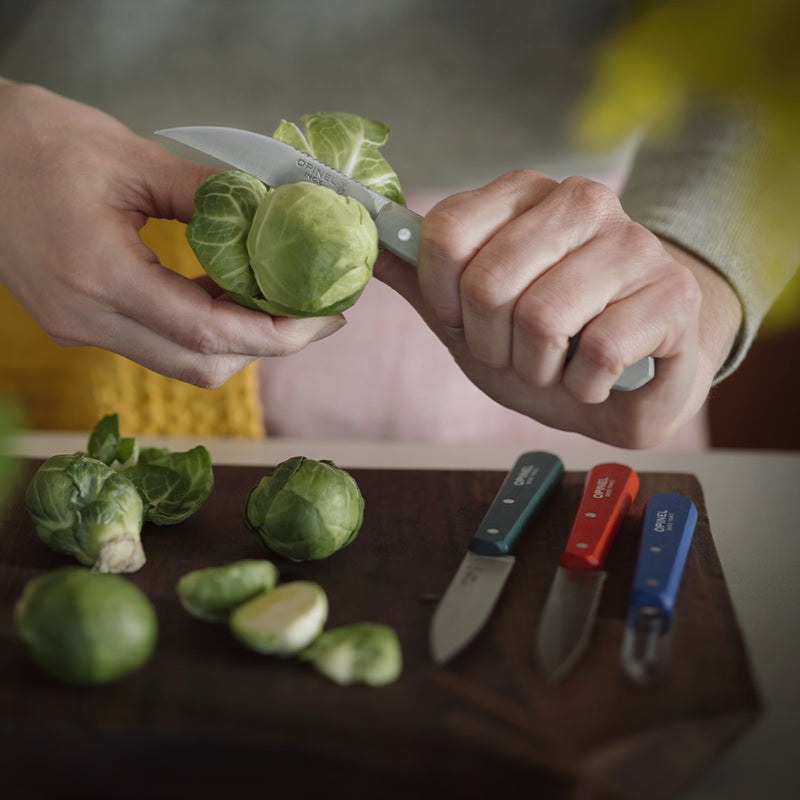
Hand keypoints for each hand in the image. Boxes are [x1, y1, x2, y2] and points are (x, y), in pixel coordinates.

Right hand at [0, 81, 344, 386]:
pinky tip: (223, 292)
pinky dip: (198, 327)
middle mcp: (86, 319)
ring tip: (273, 298)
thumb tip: (274, 209)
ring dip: (234, 339)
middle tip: (309, 312)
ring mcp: (79, 328)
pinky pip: (155, 344)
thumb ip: (206, 192)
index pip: (208, 334)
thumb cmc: (32, 141)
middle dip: (264, 346)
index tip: (323, 319)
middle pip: (199, 366)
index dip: (277, 334)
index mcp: (99, 276)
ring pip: (180, 364)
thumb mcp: (129, 156)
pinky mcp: (78, 323)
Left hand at [375, 170, 742, 447]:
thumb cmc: (546, 343)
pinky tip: (599, 377)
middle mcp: (582, 202)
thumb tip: (362, 244)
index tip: (466, 322)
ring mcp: (634, 244)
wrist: (629, 376)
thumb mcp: (469, 315)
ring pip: (542, 318)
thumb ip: (420, 279)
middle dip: (490, 343)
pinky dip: (583, 386)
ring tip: (559, 364)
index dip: (444, 298)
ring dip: (537, 368)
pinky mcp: (673, 295)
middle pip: (488, 282)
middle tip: (517, 352)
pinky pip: (598, 352)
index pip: (445, 234)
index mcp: (524, 193)